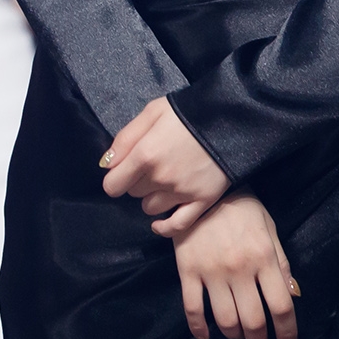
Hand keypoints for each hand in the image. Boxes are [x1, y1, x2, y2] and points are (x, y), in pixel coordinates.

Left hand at [102, 95, 228, 233]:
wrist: (232, 120)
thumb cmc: (187, 112)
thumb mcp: (151, 112)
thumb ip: (125, 139)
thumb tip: (107, 163)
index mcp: (144, 155)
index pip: (113, 185)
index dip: (116, 178)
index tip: (123, 172)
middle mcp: (160, 178)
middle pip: (133, 193)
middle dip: (137, 182)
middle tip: (152, 167)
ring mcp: (182, 192)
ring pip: (151, 208)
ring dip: (153, 197)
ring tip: (165, 181)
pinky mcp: (203, 201)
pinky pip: (177, 225)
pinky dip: (165, 226)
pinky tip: (159, 222)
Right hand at [172, 191, 298, 338]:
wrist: (204, 192)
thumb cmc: (243, 211)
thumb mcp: (270, 231)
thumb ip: (281, 264)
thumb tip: (293, 296)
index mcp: (264, 260)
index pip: (281, 306)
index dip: (287, 331)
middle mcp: (240, 270)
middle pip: (253, 319)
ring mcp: (212, 272)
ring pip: (225, 318)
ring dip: (234, 335)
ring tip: (237, 336)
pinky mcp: (187, 270)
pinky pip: (192, 307)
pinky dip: (198, 328)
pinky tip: (205, 338)